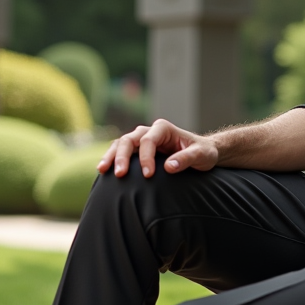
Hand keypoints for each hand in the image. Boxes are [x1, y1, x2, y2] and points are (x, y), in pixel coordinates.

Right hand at [96, 119, 218, 177]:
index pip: (148, 140)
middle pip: (129, 139)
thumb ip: (187, 159)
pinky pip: (121, 151)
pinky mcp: (138, 150)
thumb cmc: (203, 153)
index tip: (147, 175)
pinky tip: (104, 171)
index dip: (146, 157)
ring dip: (111, 156)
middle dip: (122, 156)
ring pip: (121, 143)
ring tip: (102, 170)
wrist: (201, 153)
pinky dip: (112, 159)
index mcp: (164, 128)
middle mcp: (150, 131)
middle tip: (119, 174)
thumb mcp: (201, 155)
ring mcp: (142, 139)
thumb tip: (169, 167)